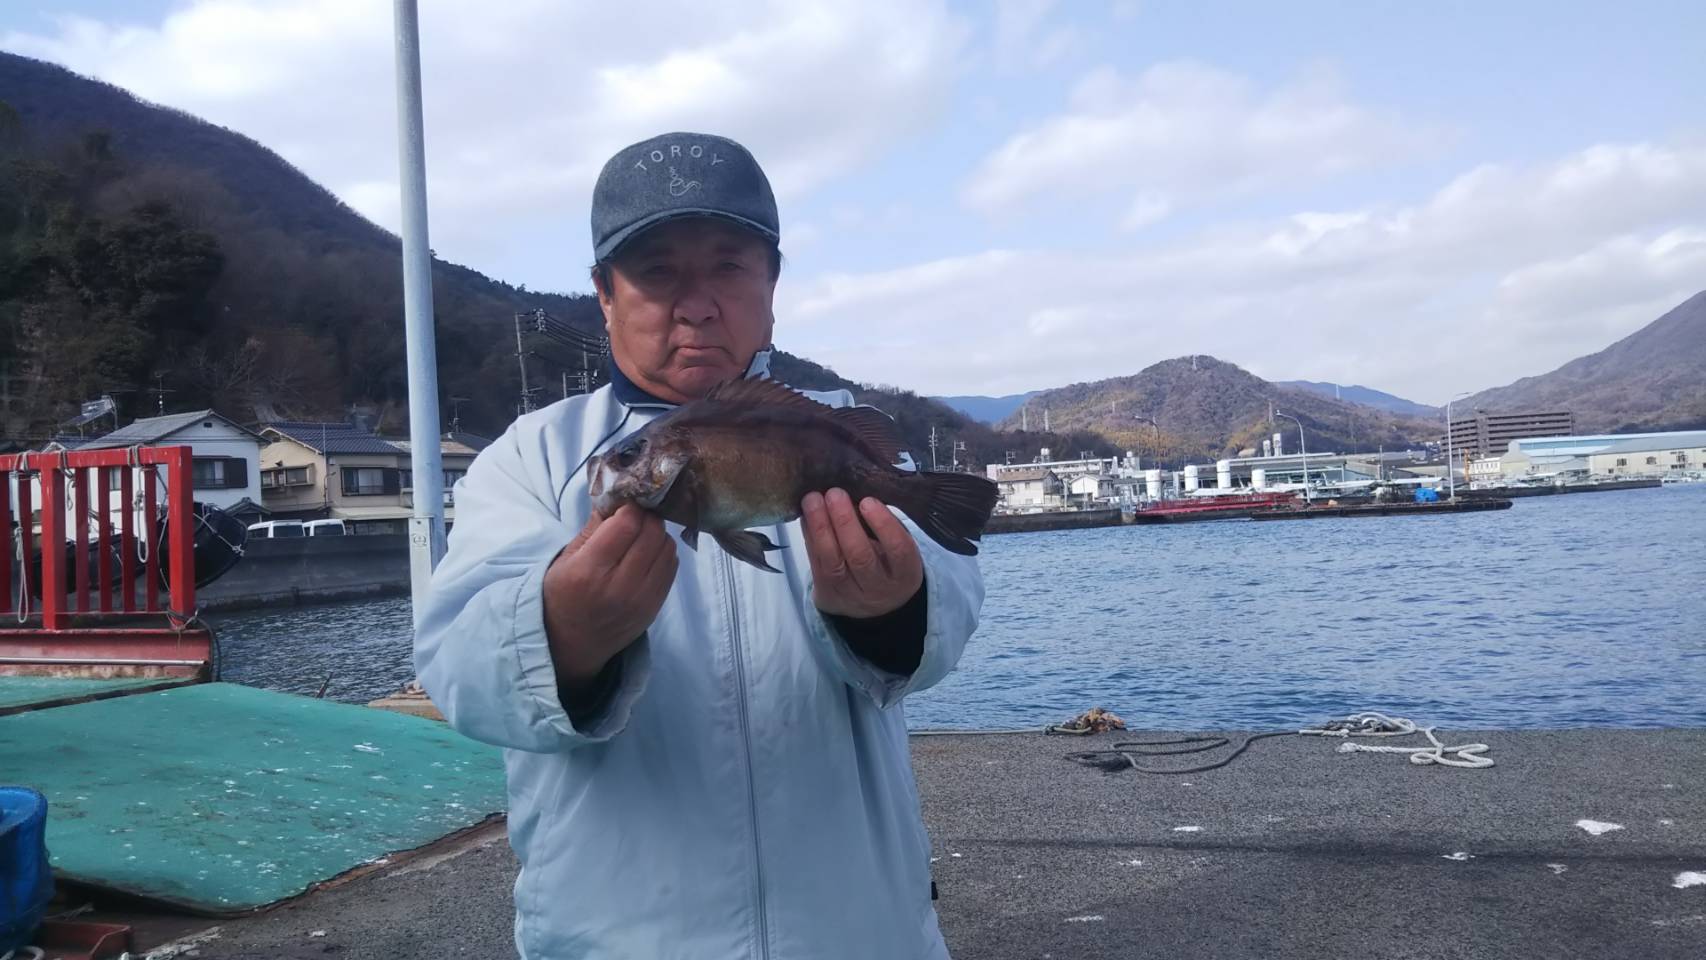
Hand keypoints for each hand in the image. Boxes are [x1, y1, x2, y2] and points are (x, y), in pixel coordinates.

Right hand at [542, 504, 677, 692]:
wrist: (571, 643)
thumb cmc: (563, 594)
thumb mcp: (566, 558)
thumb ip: (594, 527)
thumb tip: (619, 496)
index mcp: (589, 571)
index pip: (626, 525)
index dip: (629, 509)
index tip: (624, 506)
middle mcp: (619, 587)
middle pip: (652, 533)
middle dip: (646, 518)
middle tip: (635, 518)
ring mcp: (641, 599)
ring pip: (667, 548)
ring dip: (657, 535)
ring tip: (640, 536)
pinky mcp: (655, 607)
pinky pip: (672, 566)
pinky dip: (664, 553)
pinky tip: (648, 553)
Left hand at [801, 489, 923, 618]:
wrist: (875, 606)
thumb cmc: (887, 563)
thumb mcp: (895, 546)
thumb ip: (881, 524)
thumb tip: (854, 492)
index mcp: (905, 573)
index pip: (898, 549)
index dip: (883, 524)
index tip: (868, 501)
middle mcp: (879, 588)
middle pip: (860, 556)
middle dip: (844, 521)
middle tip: (835, 493)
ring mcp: (851, 595)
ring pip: (833, 562)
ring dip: (820, 527)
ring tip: (813, 500)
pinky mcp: (828, 595)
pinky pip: (816, 564)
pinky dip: (810, 537)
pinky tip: (806, 516)